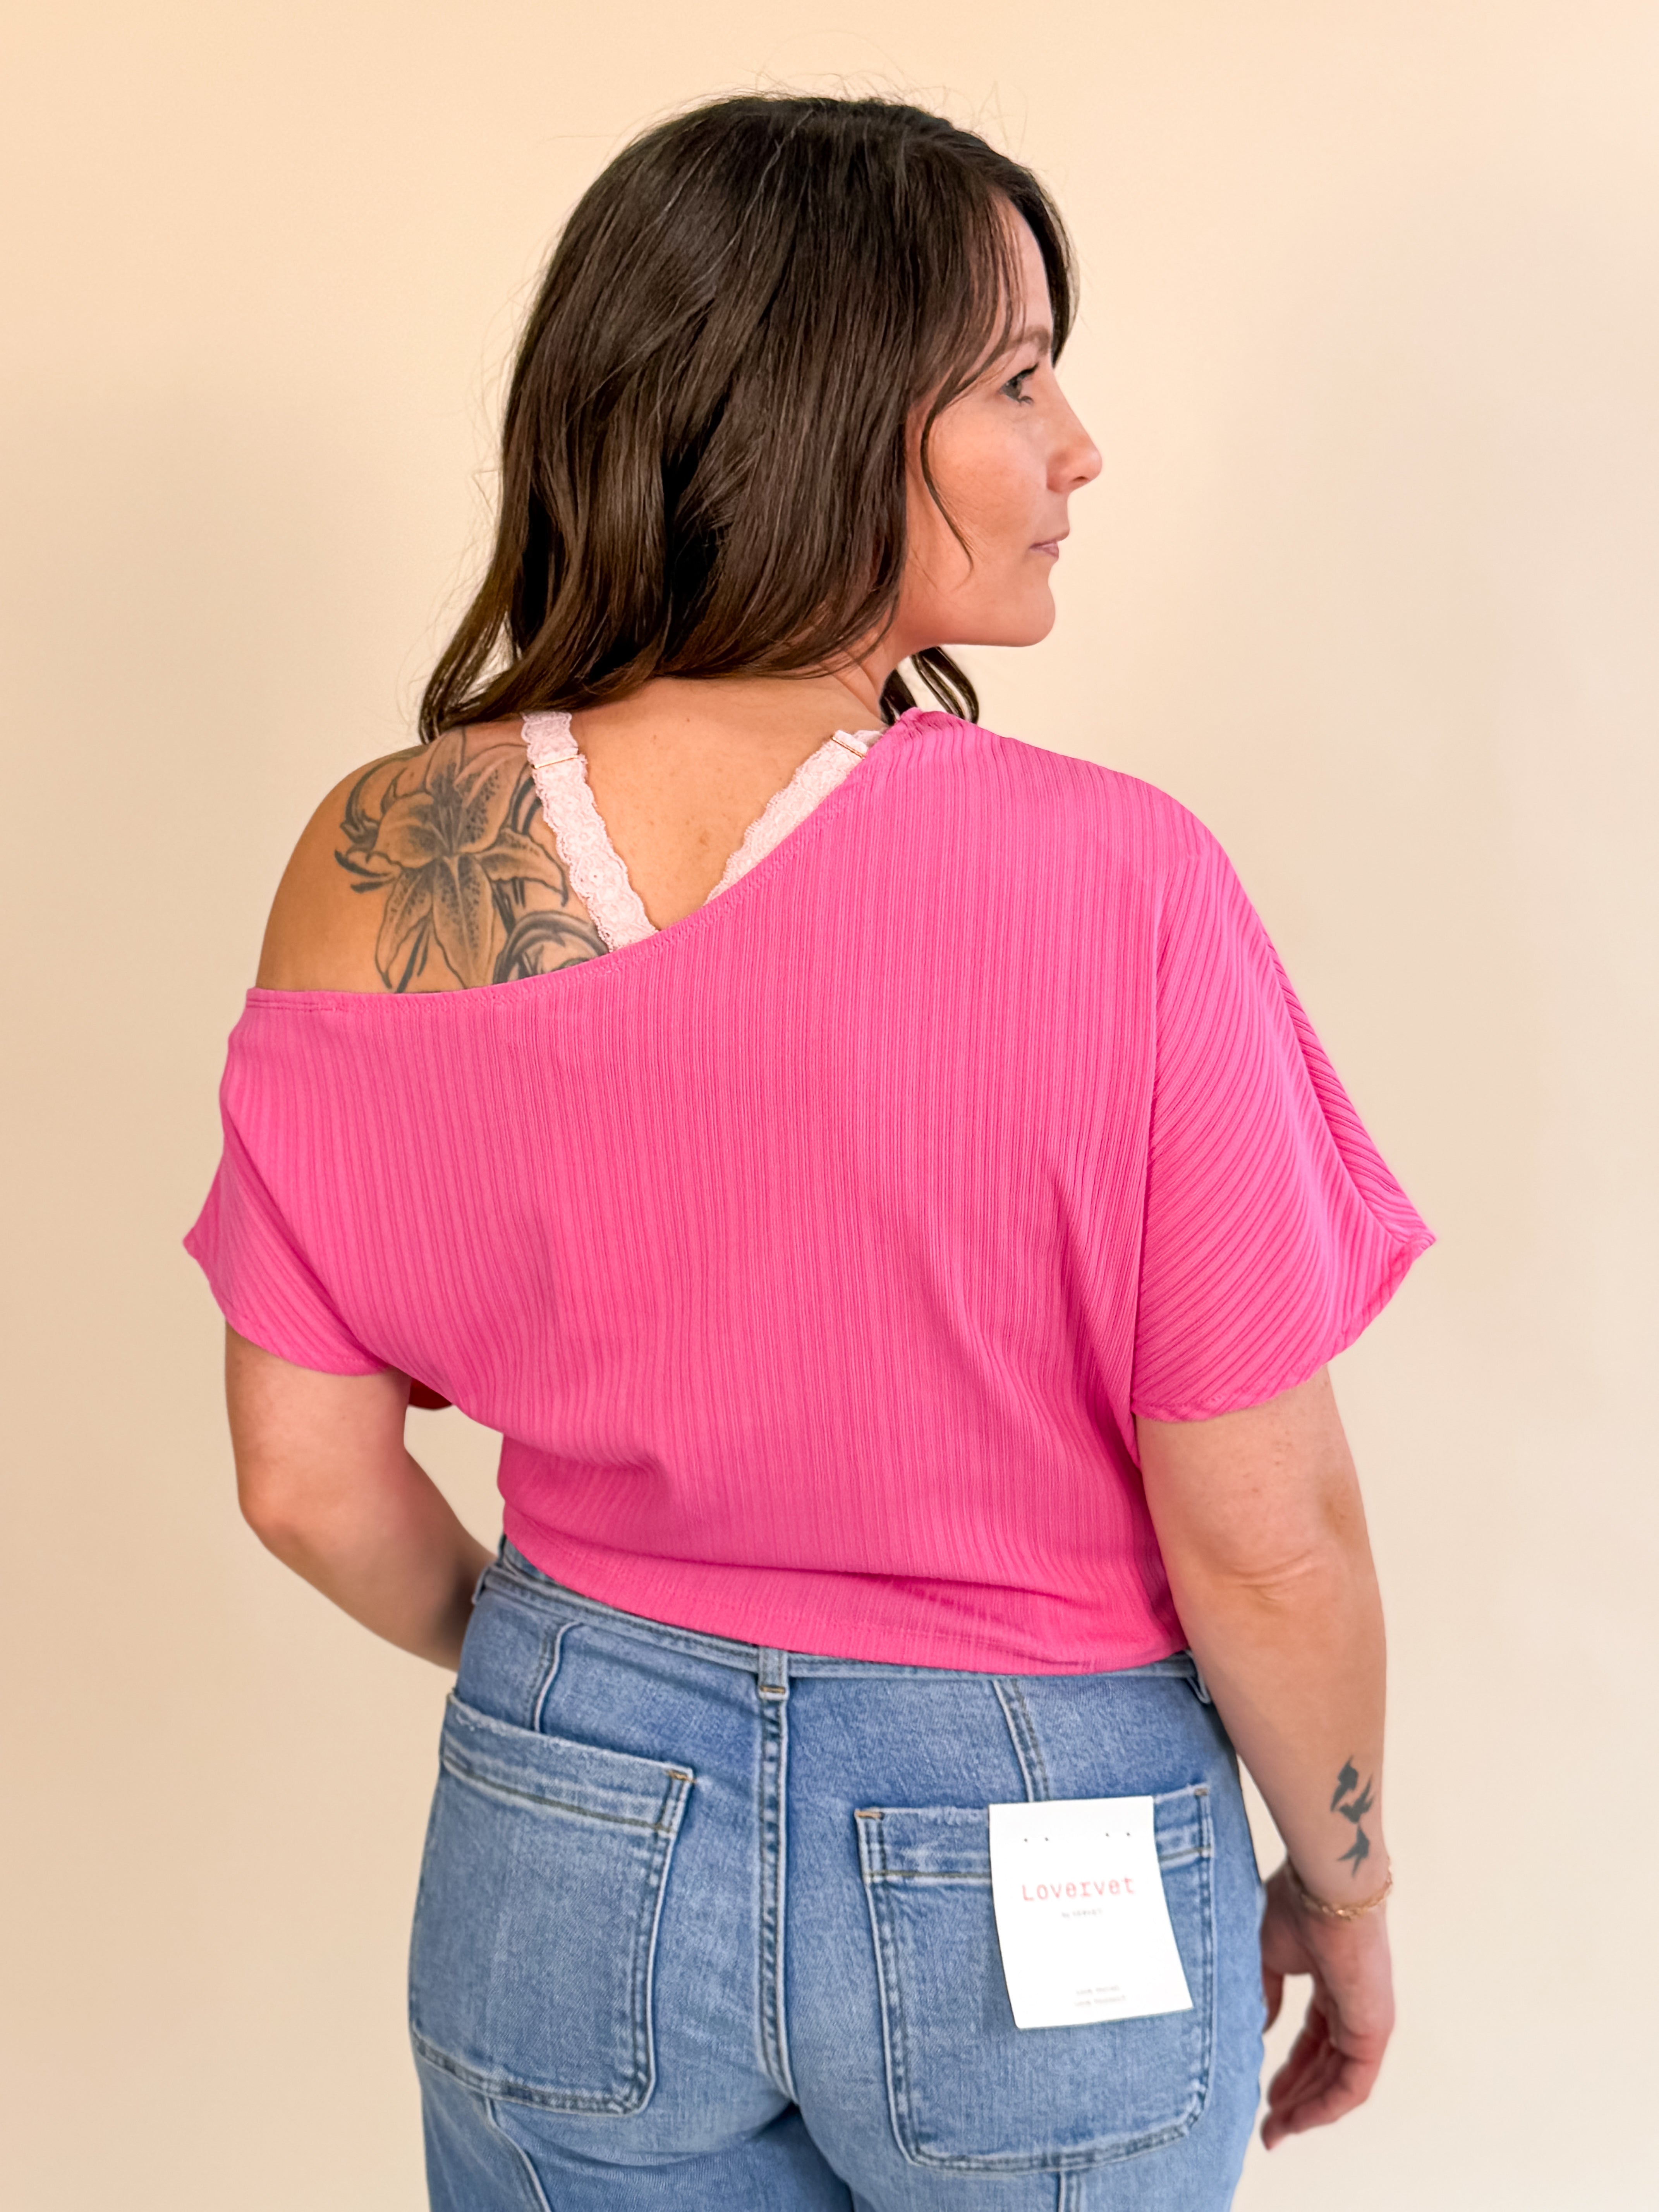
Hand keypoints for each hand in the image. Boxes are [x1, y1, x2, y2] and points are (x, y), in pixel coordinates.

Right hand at [1258, 1862, 1394, 2147]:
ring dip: (1308, 2110)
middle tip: (1269, 2126)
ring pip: (1339, 2082)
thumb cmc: (1297, 1906)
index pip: (1314, 2041)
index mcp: (1333, 1986)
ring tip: (1277, 2131)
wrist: (1324, 1886)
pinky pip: (1353, 2083)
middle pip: (1325, 2066)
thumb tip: (1260, 2029)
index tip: (1265, 2097)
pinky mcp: (1373, 2030)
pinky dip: (1326, 2106)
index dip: (1289, 2071)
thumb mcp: (1269, 1955)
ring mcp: (1367, 2021)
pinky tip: (1300, 2119)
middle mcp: (1354, 2008)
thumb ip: (1267, 1994)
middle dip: (1296, 2099)